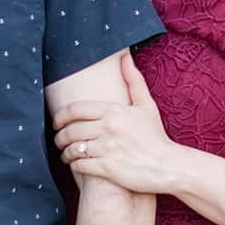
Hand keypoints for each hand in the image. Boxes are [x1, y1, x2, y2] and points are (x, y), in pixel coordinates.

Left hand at [53, 51, 178, 194]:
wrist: (168, 166)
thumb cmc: (156, 136)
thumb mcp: (146, 105)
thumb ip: (133, 80)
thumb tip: (125, 55)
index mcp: (114, 111)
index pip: (76, 109)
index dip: (60, 116)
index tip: (56, 122)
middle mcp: (108, 128)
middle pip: (71, 130)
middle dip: (59, 136)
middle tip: (58, 139)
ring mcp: (107, 149)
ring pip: (73, 148)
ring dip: (65, 152)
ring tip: (65, 154)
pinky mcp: (107, 169)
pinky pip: (80, 165)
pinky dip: (73, 165)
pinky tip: (75, 164)